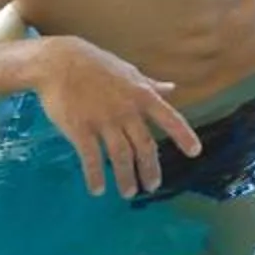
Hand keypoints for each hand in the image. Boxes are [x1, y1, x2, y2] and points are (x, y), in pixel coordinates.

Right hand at [29, 36, 200, 198]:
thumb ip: (150, 84)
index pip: (169, 118)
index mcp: (142, 95)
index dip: (183, 136)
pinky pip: (91, 158)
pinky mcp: (80, 129)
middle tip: (153, 186)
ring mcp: (103, 120)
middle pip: (145, 145)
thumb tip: (172, 88)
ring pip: (121, 155)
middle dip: (150, 169)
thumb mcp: (128, 71)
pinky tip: (97, 190)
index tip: (195, 152)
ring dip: (126, 177)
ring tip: (129, 192)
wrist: (59, 61)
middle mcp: (127, 110)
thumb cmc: (95, 65)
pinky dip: (95, 176)